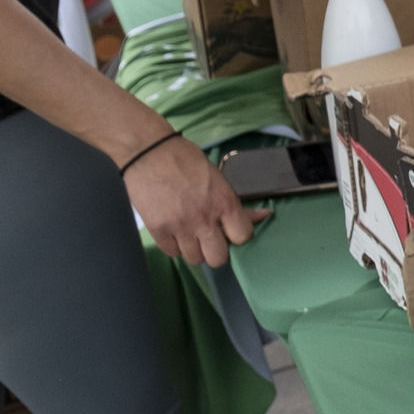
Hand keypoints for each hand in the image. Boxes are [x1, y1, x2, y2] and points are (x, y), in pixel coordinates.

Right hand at [126, 134, 262, 267]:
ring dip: (194, 249)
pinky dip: (175, 246)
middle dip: (216, 251)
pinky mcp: (158, 231)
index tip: (230, 231)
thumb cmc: (186, 160)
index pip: (243, 237)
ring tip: (191, 233)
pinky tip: (175, 231)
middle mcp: (204, 219)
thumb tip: (265, 215)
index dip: (238, 236)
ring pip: (194, 259)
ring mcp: (180, 227)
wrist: (149, 154)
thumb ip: (237, 204)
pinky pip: (172, 253)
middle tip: (211, 238)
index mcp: (224, 202)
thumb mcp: (218, 179)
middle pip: (218, 258)